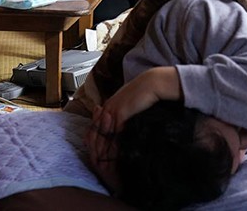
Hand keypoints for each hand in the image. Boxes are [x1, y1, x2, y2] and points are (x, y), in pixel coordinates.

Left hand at [84, 67, 180, 190]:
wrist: (150, 83)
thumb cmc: (143, 92)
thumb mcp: (129, 102)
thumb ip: (123, 111)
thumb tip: (123, 123)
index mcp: (108, 105)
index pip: (97, 126)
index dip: (96, 140)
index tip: (97, 153)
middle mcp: (107, 108)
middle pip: (96, 132)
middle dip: (96, 148)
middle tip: (98, 162)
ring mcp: (112, 111)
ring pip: (103, 134)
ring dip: (103, 149)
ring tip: (104, 163)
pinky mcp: (120, 114)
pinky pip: (113, 133)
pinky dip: (113, 145)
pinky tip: (114, 155)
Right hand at [85, 106, 120, 193]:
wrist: (127, 183)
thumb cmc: (122, 166)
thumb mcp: (116, 147)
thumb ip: (113, 135)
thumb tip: (110, 119)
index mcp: (97, 149)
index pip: (93, 131)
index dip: (96, 118)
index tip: (100, 106)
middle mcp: (94, 155)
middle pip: (92, 135)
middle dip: (97, 121)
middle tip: (101, 108)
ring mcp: (97, 162)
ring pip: (95, 142)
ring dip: (100, 128)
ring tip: (107, 116)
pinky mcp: (102, 169)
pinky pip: (101, 154)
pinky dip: (106, 143)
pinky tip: (112, 133)